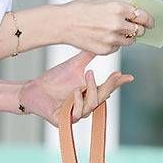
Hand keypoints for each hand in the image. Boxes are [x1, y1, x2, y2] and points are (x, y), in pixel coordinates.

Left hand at [18, 50, 133, 126]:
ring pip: (92, 106)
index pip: (107, 87)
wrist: (34, 88)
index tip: (129, 76)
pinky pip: (77, 114)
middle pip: (103, 97)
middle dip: (110, 86)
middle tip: (114, 74)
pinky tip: (75, 92)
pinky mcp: (64, 120)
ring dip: (92, 91)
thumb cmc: (54, 78)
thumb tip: (102, 42)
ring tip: (87, 76)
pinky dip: (78, 102)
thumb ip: (88, 56)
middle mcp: (86, 104)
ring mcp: (76, 114)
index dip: (118, 83)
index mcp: (89, 92)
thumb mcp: (75, 65)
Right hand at [59, 0, 154, 54]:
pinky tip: (103, 36)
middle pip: (139, 31)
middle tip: (134, 27)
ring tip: (115, 31)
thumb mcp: (104, 0)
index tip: (151, 22)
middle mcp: (117, 24)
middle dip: (138, 29)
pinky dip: (115, 43)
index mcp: (119, 8)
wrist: (63, 23)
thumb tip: (137, 10)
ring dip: (127, 37)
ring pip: (130, 41)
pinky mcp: (106, 50)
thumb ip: (122, 4)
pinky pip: (117, 47)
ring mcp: (112, 39)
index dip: (149, 20)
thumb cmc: (82, 8)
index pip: (143, 16)